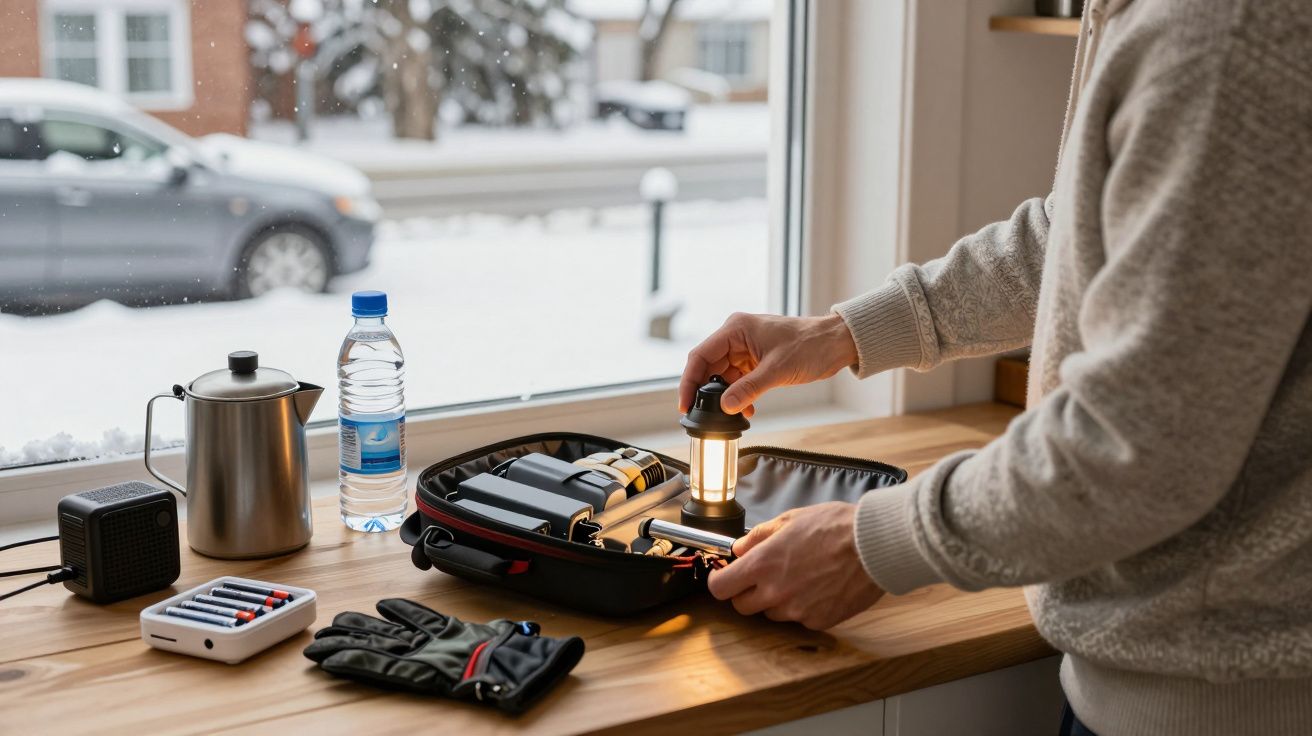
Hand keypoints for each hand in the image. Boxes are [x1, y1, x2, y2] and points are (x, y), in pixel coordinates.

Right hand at [679, 312, 858, 417]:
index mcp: (735, 329)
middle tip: (706, 415)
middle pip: (708, 366)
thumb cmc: (810, 345)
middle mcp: (736, 336)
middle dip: (707, 392)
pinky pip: (737, 379)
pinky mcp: (754, 359)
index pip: (701, 355)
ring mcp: (744, 348)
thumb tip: (725, 406)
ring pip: (722, 376)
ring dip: (726, 396)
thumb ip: (748, 389)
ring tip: (735, 413)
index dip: (689, 381)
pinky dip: (739, 395)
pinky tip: (747, 409)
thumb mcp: (777, 370)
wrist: (834, 343)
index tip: (685, 404)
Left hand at [707, 502, 884, 629]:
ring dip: (775, 600)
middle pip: (742, 606)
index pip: (721, 588)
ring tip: (798, 577)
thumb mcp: (790, 519)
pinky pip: (798, 619)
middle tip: (762, 577)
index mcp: (763, 564)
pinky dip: (802, 607)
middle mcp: (776, 592)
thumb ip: (758, 537)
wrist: (874, 546)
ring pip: (770, 614)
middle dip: (746, 592)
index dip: (720, 582)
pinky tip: (818, 587)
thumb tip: (738, 549)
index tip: (724, 577)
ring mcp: (797, 611)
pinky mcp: (818, 621)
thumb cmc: (835, 526)